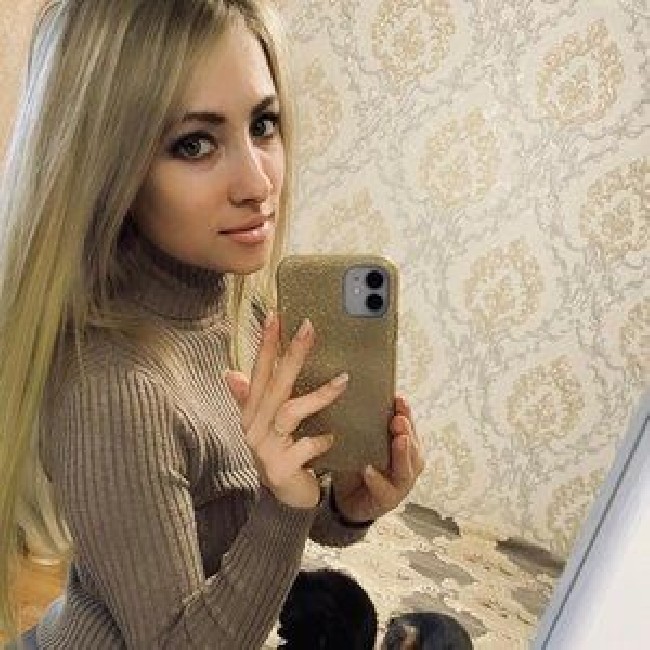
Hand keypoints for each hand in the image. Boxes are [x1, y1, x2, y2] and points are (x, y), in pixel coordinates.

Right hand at [225, 313, 348, 509]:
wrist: (284, 500)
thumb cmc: (281, 453)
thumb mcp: (265, 426)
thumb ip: (250, 399)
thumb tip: (229, 373)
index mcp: (252, 412)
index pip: (258, 371)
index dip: (265, 344)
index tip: (275, 315)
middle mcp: (254, 427)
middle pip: (275, 383)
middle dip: (292, 353)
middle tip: (309, 327)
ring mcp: (265, 448)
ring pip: (290, 411)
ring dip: (318, 394)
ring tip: (344, 380)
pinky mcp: (280, 469)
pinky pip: (305, 446)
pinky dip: (321, 439)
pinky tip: (335, 435)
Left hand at [331, 396, 424, 523]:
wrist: (348, 500)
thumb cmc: (357, 465)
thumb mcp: (361, 442)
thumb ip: (363, 425)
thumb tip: (351, 393)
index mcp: (404, 448)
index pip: (409, 428)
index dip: (407, 413)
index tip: (399, 399)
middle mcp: (408, 465)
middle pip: (413, 448)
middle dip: (407, 431)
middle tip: (399, 419)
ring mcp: (400, 485)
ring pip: (406, 470)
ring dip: (402, 454)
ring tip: (398, 439)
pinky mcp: (387, 501)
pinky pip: (385, 491)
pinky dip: (377, 480)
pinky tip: (368, 470)